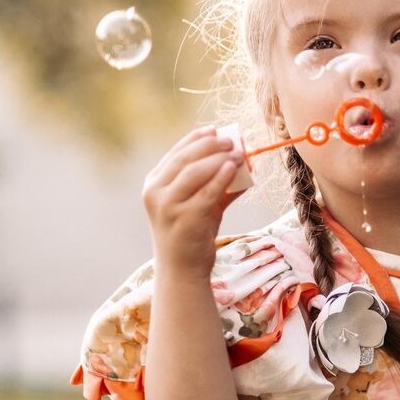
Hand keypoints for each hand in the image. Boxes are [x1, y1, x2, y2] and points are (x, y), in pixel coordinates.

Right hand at [142, 127, 244, 276]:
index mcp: (154, 184)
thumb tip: (245, 161)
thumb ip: (217, 183)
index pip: (175, 153)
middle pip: (185, 159)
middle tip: (231, 140)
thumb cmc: (192, 233)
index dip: (196, 139)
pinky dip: (222, 178)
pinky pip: (207, 193)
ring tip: (238, 154)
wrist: (182, 269)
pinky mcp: (186, 219)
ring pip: (194, 173)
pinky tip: (234, 169)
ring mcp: (169, 207)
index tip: (215, 129)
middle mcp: (156, 193)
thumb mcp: (200, 203)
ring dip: (218, 159)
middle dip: (209, 146)